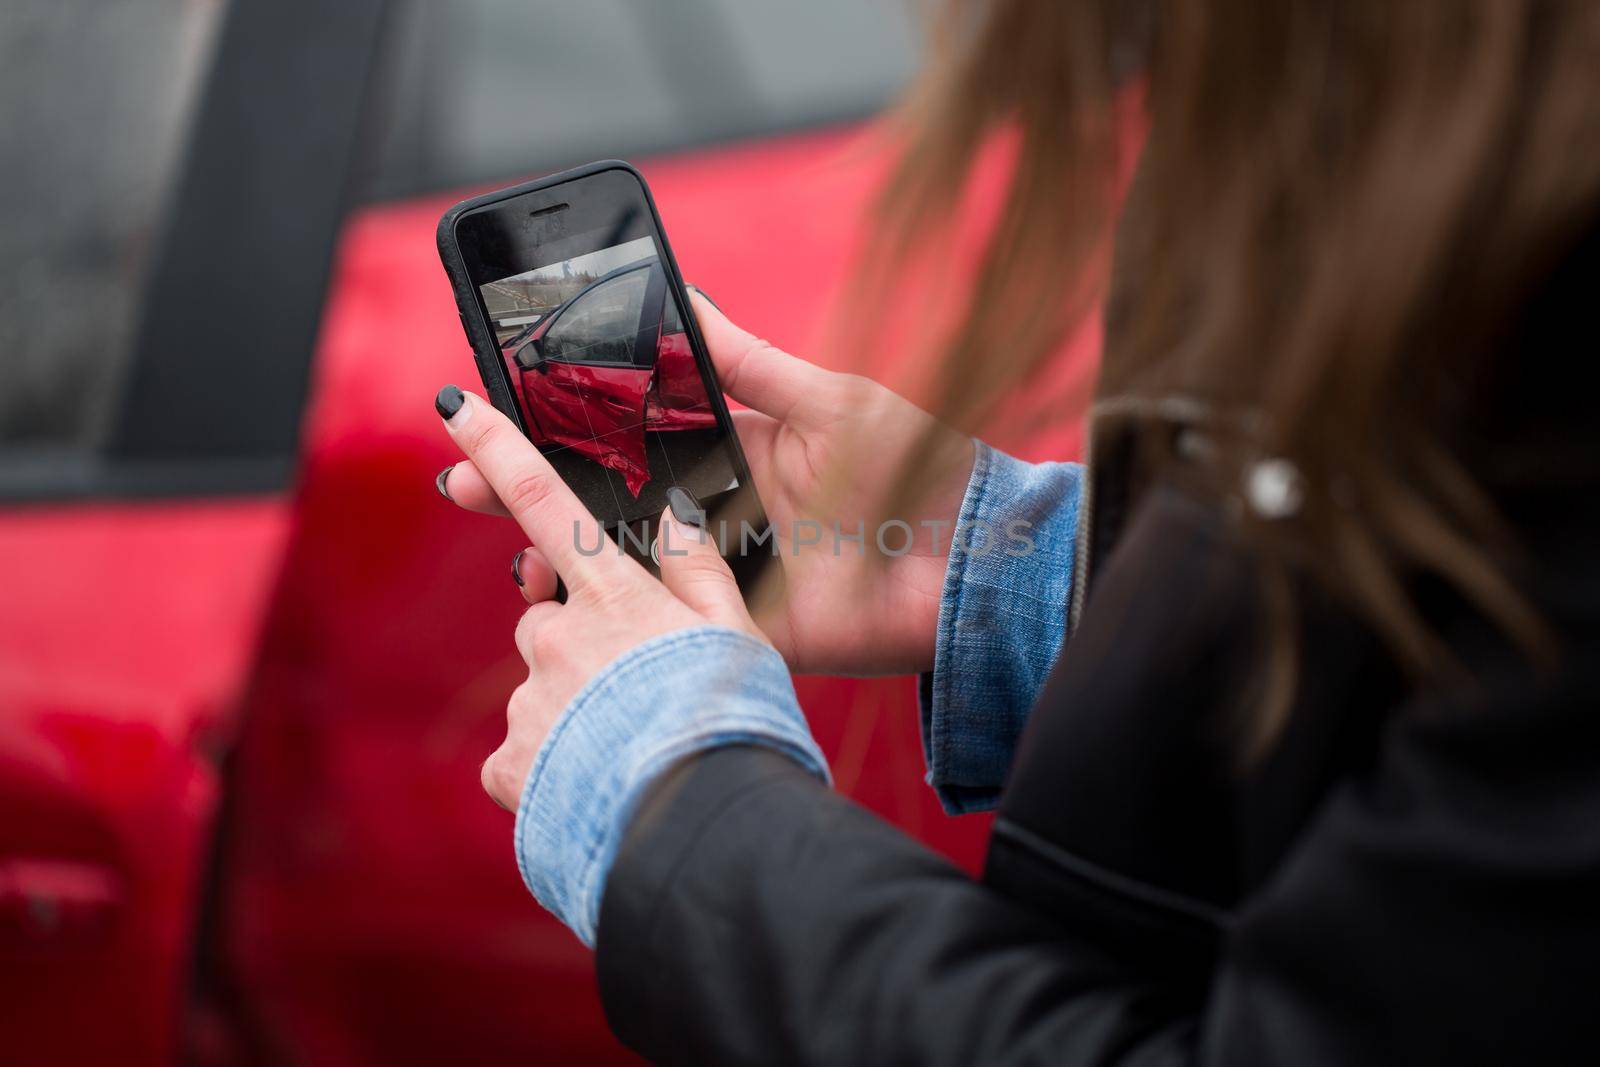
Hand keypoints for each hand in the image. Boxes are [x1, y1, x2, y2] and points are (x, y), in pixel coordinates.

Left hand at [434, 386, 767, 810]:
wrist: (697, 824)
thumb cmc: (729, 723)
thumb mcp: (738, 634)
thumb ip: (699, 568)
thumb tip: (671, 513)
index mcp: (613, 595)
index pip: (544, 499)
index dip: (496, 447)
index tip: (455, 405)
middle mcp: (558, 636)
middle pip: (548, 617)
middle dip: (580, 644)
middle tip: (639, 688)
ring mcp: (530, 700)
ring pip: (541, 690)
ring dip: (574, 709)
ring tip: (629, 746)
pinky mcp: (511, 763)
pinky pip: (523, 754)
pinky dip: (549, 765)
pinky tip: (593, 782)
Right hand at [441, 294, 974, 675]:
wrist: (980, 560)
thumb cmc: (921, 466)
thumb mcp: (828, 398)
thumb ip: (746, 361)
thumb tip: (677, 295)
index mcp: (730, 454)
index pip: (626, 440)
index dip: (561, 433)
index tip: (498, 414)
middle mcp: (715, 516)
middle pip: (606, 507)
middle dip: (529, 496)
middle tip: (462, 483)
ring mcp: (723, 578)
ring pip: (623, 573)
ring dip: (559, 566)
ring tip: (512, 558)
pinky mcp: (740, 633)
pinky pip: (666, 629)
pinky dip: (616, 624)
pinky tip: (571, 611)